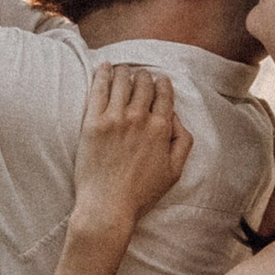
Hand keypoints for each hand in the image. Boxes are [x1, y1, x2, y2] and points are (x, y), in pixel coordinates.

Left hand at [70, 64, 190, 239]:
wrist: (107, 206)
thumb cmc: (141, 194)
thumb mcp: (174, 171)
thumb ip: (182, 141)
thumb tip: (176, 118)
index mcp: (161, 128)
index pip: (164, 95)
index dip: (162, 84)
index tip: (159, 80)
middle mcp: (139, 118)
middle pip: (143, 84)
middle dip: (143, 77)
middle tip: (140, 75)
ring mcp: (114, 119)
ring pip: (122, 82)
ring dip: (124, 72)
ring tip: (122, 69)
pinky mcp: (92, 122)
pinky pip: (98, 90)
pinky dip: (102, 75)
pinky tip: (103, 68)